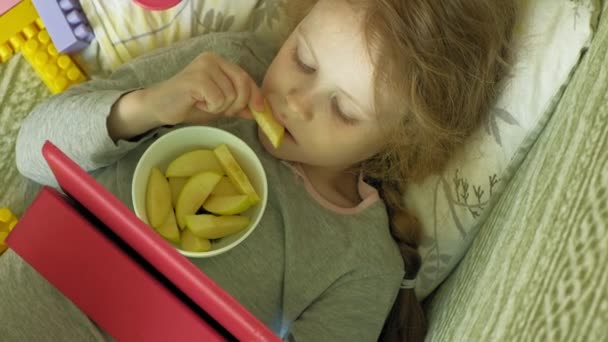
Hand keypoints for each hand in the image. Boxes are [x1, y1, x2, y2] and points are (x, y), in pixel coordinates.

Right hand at [142, 52, 264, 124]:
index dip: (255, 95)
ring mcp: (204, 66)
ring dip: (219, 107)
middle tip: (219, 109)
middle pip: (242, 84)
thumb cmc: (189, 105)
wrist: (160, 106)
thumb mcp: (219, 105)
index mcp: (220, 62)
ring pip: (231, 95)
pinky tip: (197, 103)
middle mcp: (213, 59)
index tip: (260, 110)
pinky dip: (211, 108)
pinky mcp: (197, 78)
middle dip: (237, 104)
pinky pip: (218, 99)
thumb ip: (238, 105)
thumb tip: (259, 110)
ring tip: (203, 104)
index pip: (246, 77)